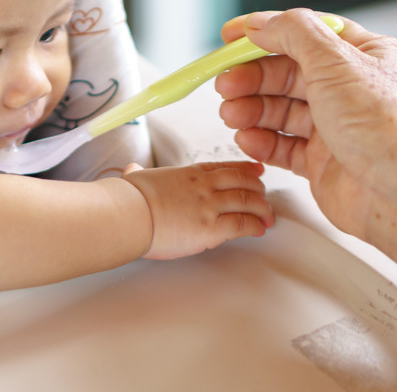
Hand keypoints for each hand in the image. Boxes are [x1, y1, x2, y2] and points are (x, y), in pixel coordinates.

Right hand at [121, 161, 273, 259]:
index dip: (244, 168)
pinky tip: (259, 229)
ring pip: (248, 201)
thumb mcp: (136, 178)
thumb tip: (131, 170)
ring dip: (262, 209)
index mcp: (188, 173)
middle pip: (242, 181)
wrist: (128, 214)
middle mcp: (203, 186)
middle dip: (258, 187)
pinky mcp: (211, 228)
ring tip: (268, 216)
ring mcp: (209, 206)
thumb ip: (138, 174)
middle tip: (265, 194)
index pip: (224, 167)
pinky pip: (242, 224)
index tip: (256, 170)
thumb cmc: (129, 199)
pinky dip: (255, 226)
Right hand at [215, 9, 396, 240]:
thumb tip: (262, 23)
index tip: (231, 37)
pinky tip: (247, 139)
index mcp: (365, 55)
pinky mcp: (323, 162)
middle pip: (287, 73)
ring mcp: (336, 126)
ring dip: (252, 109)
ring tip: (231, 113)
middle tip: (225, 83)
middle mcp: (351, 89)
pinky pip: (282, 145)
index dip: (266, 32)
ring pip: (281, 110)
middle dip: (252, 77)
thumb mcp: (336, 62)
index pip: (306, 33)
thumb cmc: (387, 130)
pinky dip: (261, 141)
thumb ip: (293, 33)